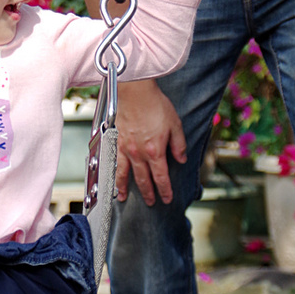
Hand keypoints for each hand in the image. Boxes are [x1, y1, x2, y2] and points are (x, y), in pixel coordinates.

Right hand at [115, 79, 186, 204]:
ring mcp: (126, 148)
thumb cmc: (154, 104)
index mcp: (155, 150)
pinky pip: (115, 163)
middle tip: (151, 202)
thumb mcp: (175, 124)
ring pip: (125, 174)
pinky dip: (114, 174)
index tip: (167, 198)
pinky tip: (113, 178)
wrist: (135, 91)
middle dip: (149, 193)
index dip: (165, 190)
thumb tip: (181, 159)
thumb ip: (179, 145)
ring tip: (124, 198)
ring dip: (125, 188)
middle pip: (144, 179)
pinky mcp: (117, 141)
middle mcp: (139, 153)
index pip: (161, 177)